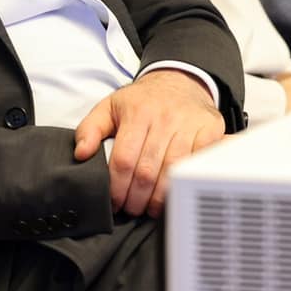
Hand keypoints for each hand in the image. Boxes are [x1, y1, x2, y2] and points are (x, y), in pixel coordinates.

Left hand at [72, 69, 224, 218]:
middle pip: (147, 171)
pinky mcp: (210, 128)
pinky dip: (187, 182)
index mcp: (137, 113)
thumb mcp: (110, 107)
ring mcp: (189, 123)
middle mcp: (164, 117)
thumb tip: (81, 153)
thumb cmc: (142, 101)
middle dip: (137, 199)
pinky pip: (199, 162)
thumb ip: (90, 129)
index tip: (115, 202)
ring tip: (150, 208)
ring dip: (160, 198)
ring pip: (173, 172)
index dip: (117, 188)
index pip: (124, 160)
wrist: (179, 80)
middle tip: (132, 209)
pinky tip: (175, 193)